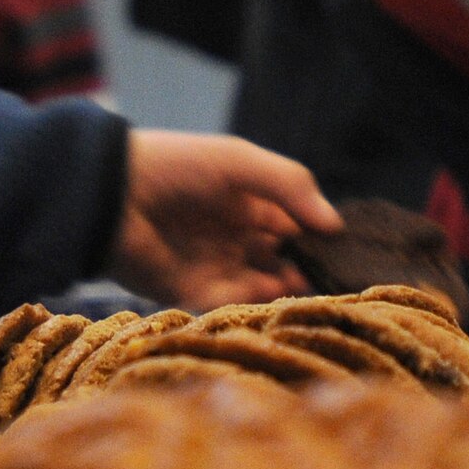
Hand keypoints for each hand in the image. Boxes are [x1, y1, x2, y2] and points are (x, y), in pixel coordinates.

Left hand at [106, 129, 339, 310]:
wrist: (111, 193)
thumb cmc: (175, 166)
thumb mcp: (238, 161)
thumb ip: (289, 185)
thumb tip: (335, 225)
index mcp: (249, 203)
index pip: (299, 227)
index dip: (324, 240)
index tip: (357, 255)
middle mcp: (238, 238)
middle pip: (288, 263)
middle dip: (313, 273)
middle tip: (343, 286)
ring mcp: (217, 268)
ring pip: (267, 290)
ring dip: (290, 294)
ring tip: (317, 296)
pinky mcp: (194, 295)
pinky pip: (234, 307)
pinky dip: (257, 308)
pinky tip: (280, 303)